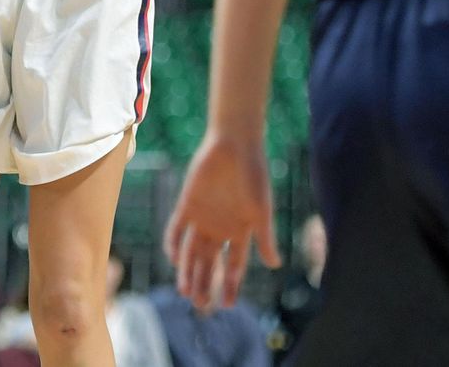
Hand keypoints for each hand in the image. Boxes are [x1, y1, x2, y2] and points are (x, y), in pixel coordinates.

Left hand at [163, 132, 280, 310]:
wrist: (235, 144)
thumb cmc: (254, 175)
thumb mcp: (262, 210)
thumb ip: (265, 238)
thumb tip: (275, 265)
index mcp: (240, 231)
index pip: (233, 266)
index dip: (230, 285)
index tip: (227, 306)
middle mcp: (220, 228)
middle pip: (210, 263)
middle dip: (205, 284)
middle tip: (201, 305)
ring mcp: (202, 217)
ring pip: (191, 252)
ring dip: (188, 271)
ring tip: (185, 292)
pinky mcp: (187, 204)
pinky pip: (176, 229)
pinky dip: (173, 244)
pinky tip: (174, 258)